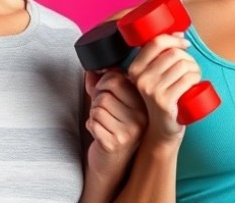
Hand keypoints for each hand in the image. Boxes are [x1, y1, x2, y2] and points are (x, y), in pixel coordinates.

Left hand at [83, 70, 146, 200]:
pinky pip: (93, 122)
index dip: (104, 82)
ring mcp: (129, 131)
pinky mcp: (114, 143)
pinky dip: (90, 125)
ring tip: (102, 122)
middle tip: (102, 109)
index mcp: (144, 104)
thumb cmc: (114, 129)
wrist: (112, 164)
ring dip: (93, 113)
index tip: (104, 90)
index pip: (117, 79)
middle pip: (106, 92)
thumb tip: (91, 70)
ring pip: (98, 107)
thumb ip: (102, 84)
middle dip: (97, 99)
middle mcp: (140, 117)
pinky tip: (99, 132)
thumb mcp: (113, 104)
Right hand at [125, 32, 199, 142]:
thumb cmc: (162, 97)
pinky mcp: (164, 101)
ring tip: (195, 76)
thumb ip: (160, 55)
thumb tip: (179, 32)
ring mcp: (151, 90)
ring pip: (182, 65)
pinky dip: (196, 78)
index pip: (155, 42)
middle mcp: (140, 78)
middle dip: (188, 57)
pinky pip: (187, 79)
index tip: (184, 43)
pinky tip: (196, 82)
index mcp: (134, 68)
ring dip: (195, 68)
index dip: (174, 38)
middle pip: (172, 54)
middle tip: (192, 67)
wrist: (162, 128)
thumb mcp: (154, 76)